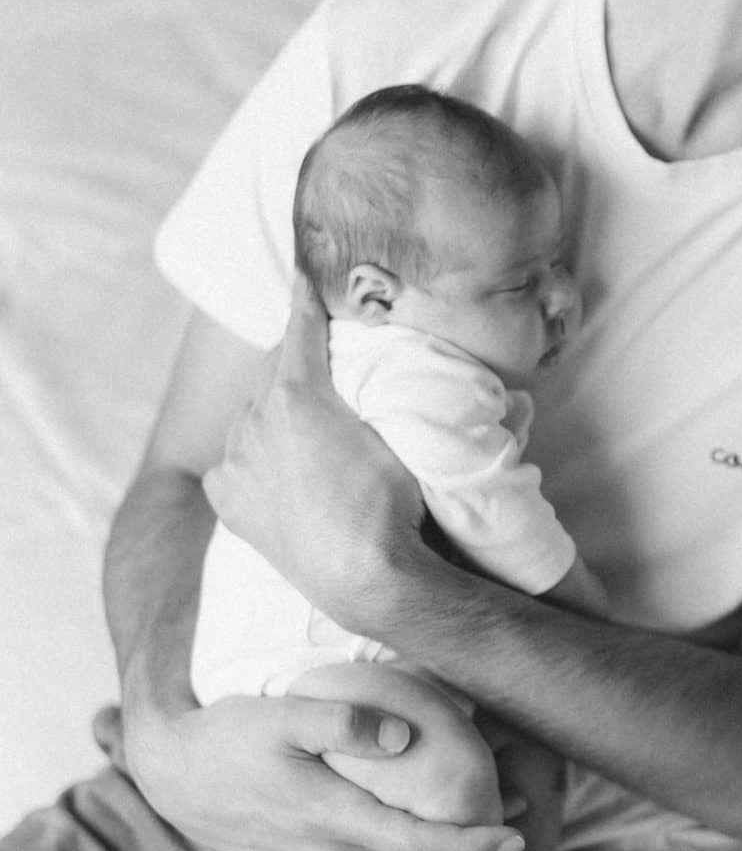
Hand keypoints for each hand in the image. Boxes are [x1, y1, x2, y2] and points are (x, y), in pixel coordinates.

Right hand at [124, 687, 521, 850]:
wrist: (170, 773)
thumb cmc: (229, 736)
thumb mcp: (283, 713)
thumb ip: (344, 721)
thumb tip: (405, 735)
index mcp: (333, 817)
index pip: (417, 846)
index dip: (471, 848)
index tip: (517, 842)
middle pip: (405, 849)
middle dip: (451, 829)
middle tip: (501, 791)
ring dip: (410, 829)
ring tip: (444, 791)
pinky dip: (373, 833)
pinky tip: (378, 802)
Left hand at [202, 274, 423, 631]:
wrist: (365, 578)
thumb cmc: (396, 504)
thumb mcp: (398, 434)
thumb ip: (384, 388)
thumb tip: (405, 363)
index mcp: (297, 396)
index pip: (300, 328)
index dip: (306, 297)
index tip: (305, 273)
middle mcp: (256, 421)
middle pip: (272, 370)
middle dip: (296, 362)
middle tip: (324, 366)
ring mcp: (237, 461)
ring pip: (252, 416)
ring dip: (274, 413)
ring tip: (308, 430)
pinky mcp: (228, 497)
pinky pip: (234, 462)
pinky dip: (253, 460)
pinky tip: (279, 473)